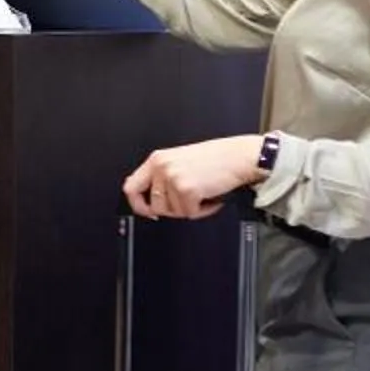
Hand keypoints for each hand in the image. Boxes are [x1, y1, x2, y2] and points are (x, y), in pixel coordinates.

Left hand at [124, 135, 266, 219]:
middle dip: (171, 211)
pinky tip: (211, 197)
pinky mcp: (187, 189)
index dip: (138, 205)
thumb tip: (150, 201)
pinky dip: (203, 210)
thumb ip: (162, 177)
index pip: (131, 187)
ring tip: (203, 194)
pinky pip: (190, 213)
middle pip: (154, 206)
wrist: (239, 156)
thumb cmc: (216, 159)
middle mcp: (161, 167)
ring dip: (190, 209)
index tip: (148, 212)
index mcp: (157, 159)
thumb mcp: (180, 161)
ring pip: (173, 212)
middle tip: (187, 202)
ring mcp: (173, 178)